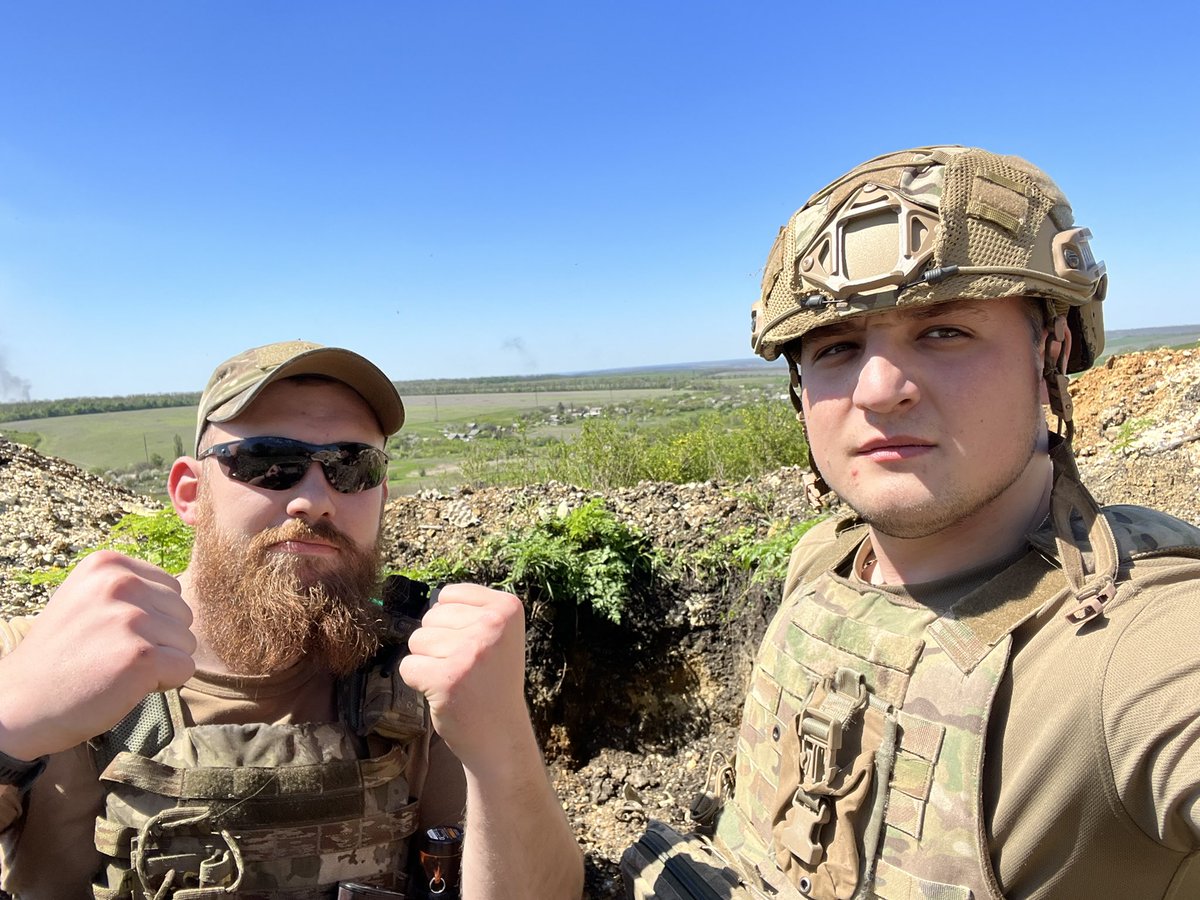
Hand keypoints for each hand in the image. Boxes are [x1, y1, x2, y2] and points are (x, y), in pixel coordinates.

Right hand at [0, 550, 195, 760]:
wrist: (20, 704)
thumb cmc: (62, 655)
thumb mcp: (88, 599)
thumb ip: (130, 588)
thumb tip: (180, 590)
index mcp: (108, 563)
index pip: (172, 588)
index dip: (152, 619)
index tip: (111, 634)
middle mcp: (120, 583)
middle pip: (184, 614)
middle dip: (159, 640)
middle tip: (112, 655)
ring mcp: (131, 618)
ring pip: (187, 643)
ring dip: (160, 663)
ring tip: (115, 668)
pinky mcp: (141, 656)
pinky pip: (185, 669)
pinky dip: (164, 683)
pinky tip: (124, 685)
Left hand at [398, 583, 528, 772]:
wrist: (501, 734)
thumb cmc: (492, 681)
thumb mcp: (498, 635)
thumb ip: (470, 612)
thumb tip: (429, 601)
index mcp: (508, 608)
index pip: (448, 595)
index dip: (451, 623)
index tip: (475, 647)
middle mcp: (492, 625)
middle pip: (430, 617)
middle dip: (438, 643)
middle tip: (465, 668)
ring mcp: (469, 652)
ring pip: (417, 641)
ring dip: (428, 662)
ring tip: (456, 680)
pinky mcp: (446, 678)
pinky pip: (407, 666)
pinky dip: (418, 681)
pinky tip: (443, 693)